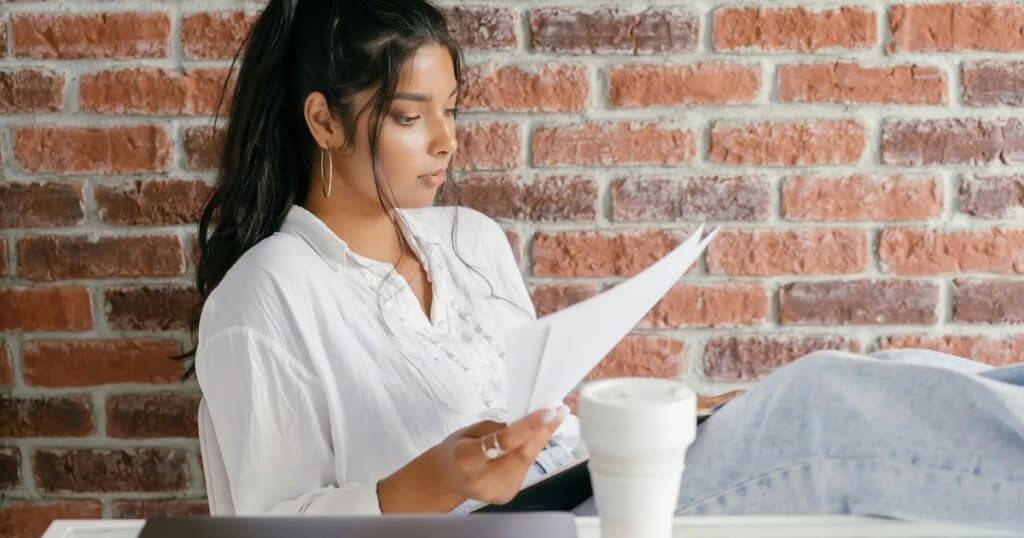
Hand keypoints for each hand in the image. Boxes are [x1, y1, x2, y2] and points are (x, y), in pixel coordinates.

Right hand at [377, 405, 568, 511]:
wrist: (446, 480)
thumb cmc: (456, 450)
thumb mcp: (470, 431)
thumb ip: (498, 428)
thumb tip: (528, 419)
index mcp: (467, 459)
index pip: (504, 442)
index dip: (529, 426)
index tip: (549, 411)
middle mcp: (483, 479)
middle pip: (522, 454)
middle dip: (544, 431)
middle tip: (560, 411)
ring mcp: (497, 491)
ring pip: (527, 461)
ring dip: (540, 440)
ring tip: (550, 420)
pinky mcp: (506, 495)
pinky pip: (524, 468)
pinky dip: (531, 452)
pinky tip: (534, 439)